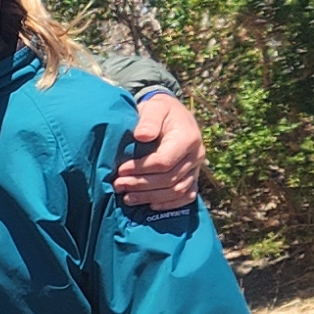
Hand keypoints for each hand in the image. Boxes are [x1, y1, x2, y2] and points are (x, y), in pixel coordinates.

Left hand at [113, 95, 206, 211]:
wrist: (171, 113)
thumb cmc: (159, 110)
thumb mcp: (154, 107)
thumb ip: (149, 120)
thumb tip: (141, 136)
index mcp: (188, 138)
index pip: (164, 162)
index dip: (141, 169)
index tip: (120, 170)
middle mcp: (196, 155)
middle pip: (169, 179)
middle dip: (141, 184)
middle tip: (117, 185)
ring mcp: (196, 168)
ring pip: (177, 190)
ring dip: (151, 197)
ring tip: (127, 197)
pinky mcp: (193, 176)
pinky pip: (187, 196)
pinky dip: (170, 204)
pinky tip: (150, 206)